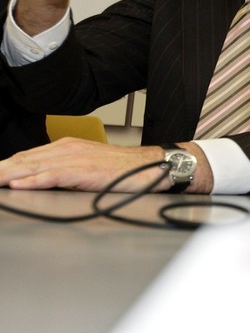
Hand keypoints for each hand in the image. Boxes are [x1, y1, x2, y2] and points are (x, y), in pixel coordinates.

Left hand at [0, 138, 163, 192]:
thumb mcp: (88, 167)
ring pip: (32, 167)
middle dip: (1, 170)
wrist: (151, 166)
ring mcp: (75, 159)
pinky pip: (53, 176)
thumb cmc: (123, 169)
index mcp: (67, 147)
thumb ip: (64, 171)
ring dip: (8, 175)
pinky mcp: (84, 171)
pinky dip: (33, 180)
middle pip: (23, 160)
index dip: (5, 167)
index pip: (26, 157)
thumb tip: (41, 181)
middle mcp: (68, 149)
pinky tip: (19, 185)